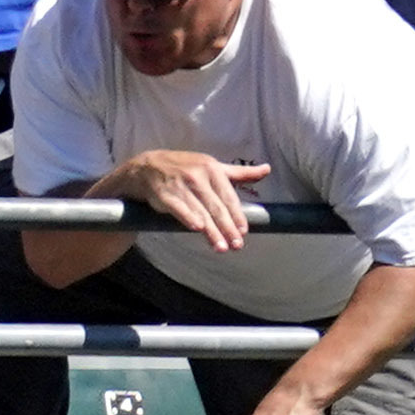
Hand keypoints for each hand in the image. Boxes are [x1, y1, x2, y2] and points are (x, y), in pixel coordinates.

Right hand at [99, 144, 268, 251]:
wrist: (147, 167)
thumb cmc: (185, 168)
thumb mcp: (213, 167)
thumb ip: (239, 174)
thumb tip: (267, 170)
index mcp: (212, 169)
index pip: (228, 196)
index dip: (237, 215)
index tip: (243, 231)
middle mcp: (198, 175)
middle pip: (216, 207)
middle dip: (227, 227)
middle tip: (236, 245)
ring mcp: (180, 184)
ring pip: (200, 211)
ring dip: (211, 231)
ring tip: (221, 247)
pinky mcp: (164, 194)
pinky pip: (178, 207)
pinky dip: (187, 217)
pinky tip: (196, 228)